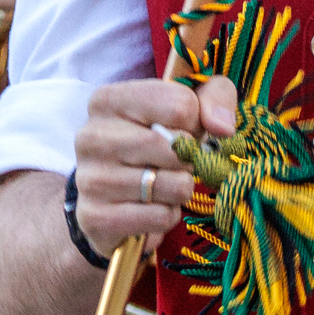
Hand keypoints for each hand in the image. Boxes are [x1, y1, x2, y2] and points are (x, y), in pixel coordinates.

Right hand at [71, 77, 236, 249]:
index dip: (196, 123)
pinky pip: (161, 216)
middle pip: (177, 146)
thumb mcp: (187, 107)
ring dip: (181, 189)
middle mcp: (91, 136)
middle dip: (191, 159)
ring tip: (163, 184)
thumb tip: (223, 128)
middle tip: (178, 163)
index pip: (179, 104)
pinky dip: (168, 215)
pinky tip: (151, 206)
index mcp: (108, 100)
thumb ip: (215, 97)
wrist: (108, 199)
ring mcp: (90, 178)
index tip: (185, 131)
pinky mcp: (96, 217)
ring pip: (174, 185)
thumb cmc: (153, 143)